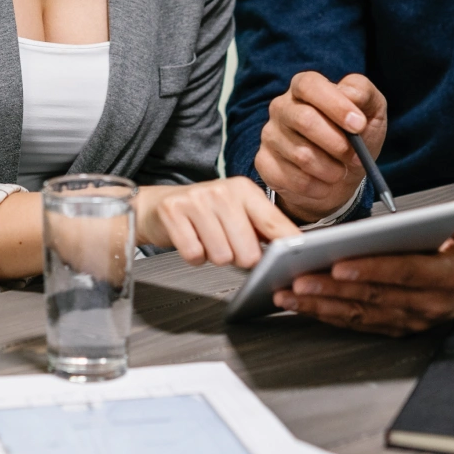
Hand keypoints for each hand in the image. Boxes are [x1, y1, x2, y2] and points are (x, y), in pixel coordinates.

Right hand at [137, 176, 299, 268]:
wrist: (158, 204)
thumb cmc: (205, 213)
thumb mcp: (238, 213)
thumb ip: (265, 230)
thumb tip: (295, 250)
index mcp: (245, 190)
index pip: (276, 225)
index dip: (287, 249)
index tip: (293, 264)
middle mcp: (222, 191)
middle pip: (249, 252)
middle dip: (239, 259)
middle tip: (228, 246)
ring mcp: (196, 199)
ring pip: (222, 256)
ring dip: (214, 257)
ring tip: (207, 240)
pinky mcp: (173, 210)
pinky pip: (194, 254)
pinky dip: (194, 256)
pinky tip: (192, 240)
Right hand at [256, 71, 387, 222]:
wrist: (342, 174)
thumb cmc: (354, 136)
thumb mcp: (370, 110)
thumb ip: (363, 92)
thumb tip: (351, 95)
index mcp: (304, 87)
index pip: (309, 85)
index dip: (335, 105)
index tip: (359, 125)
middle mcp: (281, 107)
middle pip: (304, 120)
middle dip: (337, 143)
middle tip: (356, 157)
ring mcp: (270, 135)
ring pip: (301, 154)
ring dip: (331, 169)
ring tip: (340, 171)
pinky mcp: (265, 163)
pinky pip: (292, 179)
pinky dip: (318, 187)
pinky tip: (324, 183)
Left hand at [271, 204, 453, 335]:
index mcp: (444, 278)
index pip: (403, 273)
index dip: (370, 270)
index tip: (338, 265)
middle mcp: (427, 305)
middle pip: (374, 297)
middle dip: (332, 290)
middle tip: (298, 280)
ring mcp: (411, 321)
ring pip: (361, 315)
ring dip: (322, 307)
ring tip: (288, 295)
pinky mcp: (397, 328)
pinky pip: (359, 324)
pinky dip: (329, 316)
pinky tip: (303, 306)